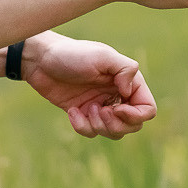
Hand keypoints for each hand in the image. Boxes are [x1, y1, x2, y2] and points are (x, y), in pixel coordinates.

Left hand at [24, 34, 157, 139]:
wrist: (40, 60)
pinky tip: (71, 111)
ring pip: (113, 132)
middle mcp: (117, 96)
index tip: (117, 109)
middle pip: (132, 125)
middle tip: (100, 112)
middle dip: (117, 124)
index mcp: (127, 82)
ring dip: (99, 126)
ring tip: (85, 109)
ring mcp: (100, 106)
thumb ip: (125, 70)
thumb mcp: (102, 56)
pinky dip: (81, 126)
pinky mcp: (83, 114)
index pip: (147, 108)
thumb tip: (129, 92)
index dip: (136, 115)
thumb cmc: (72, 54)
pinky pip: (91, 132)